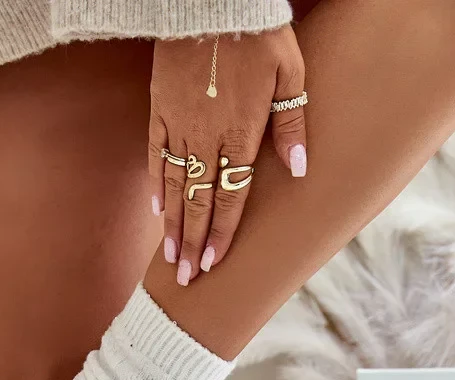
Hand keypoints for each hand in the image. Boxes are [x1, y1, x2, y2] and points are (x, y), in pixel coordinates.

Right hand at [149, 30, 306, 284]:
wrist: (213, 1)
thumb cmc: (259, 34)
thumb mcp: (290, 74)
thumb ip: (292, 125)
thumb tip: (299, 170)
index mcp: (240, 135)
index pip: (230, 197)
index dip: (221, 233)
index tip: (213, 262)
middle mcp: (206, 138)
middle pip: (198, 202)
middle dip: (192, 243)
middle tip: (186, 277)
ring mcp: (179, 126)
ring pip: (174, 186)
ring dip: (172, 225)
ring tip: (170, 258)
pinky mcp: (160, 110)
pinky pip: (155, 155)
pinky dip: (156, 185)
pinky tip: (156, 211)